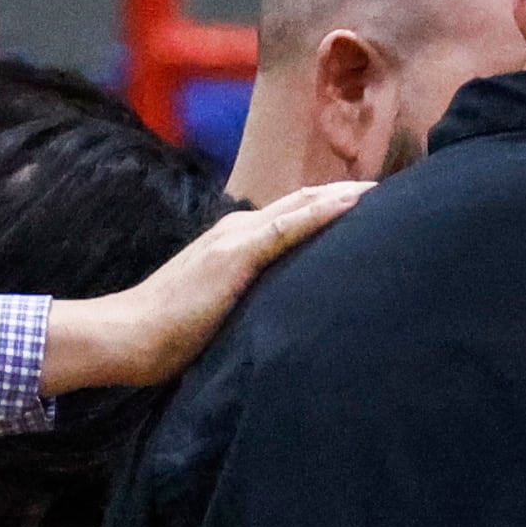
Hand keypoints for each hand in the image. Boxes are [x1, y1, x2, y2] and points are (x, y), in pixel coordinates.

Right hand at [38, 179, 366, 392]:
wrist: (131, 335)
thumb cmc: (170, 333)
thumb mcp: (222, 311)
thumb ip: (249, 299)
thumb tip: (282, 313)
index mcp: (238, 241)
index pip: (295, 215)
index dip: (333, 206)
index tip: (374, 206)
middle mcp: (240, 229)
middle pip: (305, 202)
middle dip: (348, 194)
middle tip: (395, 191)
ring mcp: (238, 238)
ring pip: (302, 206)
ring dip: (344, 196)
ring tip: (386, 191)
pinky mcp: (236, 254)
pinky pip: (289, 227)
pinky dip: (323, 212)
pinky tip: (355, 203)